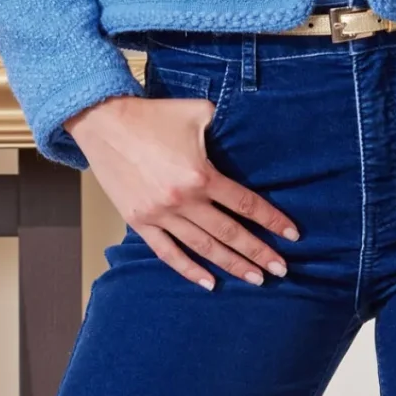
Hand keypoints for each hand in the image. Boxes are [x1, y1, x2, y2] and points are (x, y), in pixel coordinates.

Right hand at [69, 93, 299, 289]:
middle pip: (230, 233)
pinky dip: (188, 270)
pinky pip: (167, 252)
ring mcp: (159, 215)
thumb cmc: (151, 115)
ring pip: (204, 247)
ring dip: (231, 265)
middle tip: (282, 270)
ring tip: (255, 279)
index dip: (272, 221)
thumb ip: (224, 125)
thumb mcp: (196, 112)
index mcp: (201, 175)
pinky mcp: (139, 221)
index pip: (245, 204)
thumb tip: (247, 130)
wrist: (102, 123)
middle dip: (259, 253)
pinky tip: (209, 283)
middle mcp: (183, 200)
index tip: (292, 236)